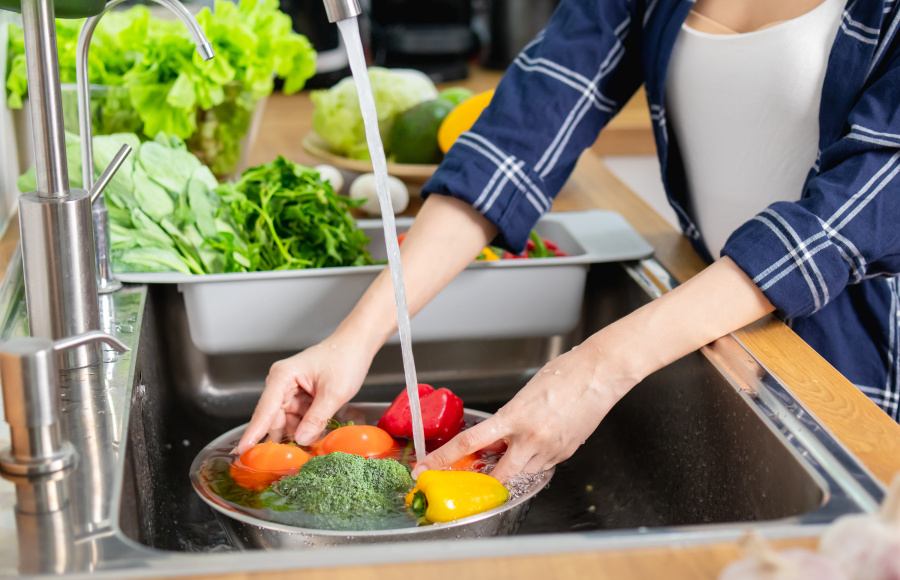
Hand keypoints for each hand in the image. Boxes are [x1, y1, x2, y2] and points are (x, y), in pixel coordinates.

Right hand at [234, 333, 373, 453]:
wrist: (356, 345)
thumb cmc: (345, 359)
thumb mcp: (334, 392)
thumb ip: (317, 418)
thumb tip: (301, 440)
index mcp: (283, 377)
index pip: (264, 410)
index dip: (253, 432)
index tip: (242, 450)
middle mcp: (281, 384)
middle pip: (274, 419)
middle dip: (281, 439)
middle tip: (286, 462)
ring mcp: (290, 392)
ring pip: (286, 423)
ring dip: (296, 436)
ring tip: (306, 451)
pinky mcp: (301, 398)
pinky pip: (298, 419)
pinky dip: (305, 429)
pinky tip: (314, 439)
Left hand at [412, 343, 633, 481]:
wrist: (599, 373)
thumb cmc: (564, 374)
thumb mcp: (525, 395)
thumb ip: (507, 420)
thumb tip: (493, 439)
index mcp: (514, 417)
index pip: (470, 442)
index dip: (445, 458)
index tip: (428, 466)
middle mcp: (531, 437)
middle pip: (499, 475)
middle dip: (486, 479)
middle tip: (476, 475)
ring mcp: (551, 448)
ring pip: (522, 474)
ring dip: (512, 468)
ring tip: (514, 449)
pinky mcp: (566, 453)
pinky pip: (542, 467)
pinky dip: (534, 461)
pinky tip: (537, 444)